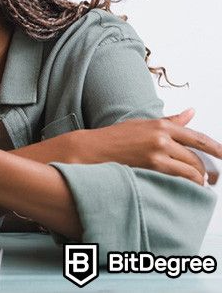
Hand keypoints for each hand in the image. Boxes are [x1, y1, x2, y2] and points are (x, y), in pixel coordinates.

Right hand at [68, 109, 221, 184]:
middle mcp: (162, 137)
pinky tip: (187, 187)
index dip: (216, 148)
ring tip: (200, 185)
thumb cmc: (114, 137)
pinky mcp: (152, 166)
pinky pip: (179, 178)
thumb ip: (170, 120)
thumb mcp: (143, 124)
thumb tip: (192, 112)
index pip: (197, 138)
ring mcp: (157, 152)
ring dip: (198, 180)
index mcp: (161, 125)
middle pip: (196, 157)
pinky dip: (187, 184)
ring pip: (190, 169)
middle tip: (211, 178)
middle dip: (206, 171)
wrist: (92, 149)